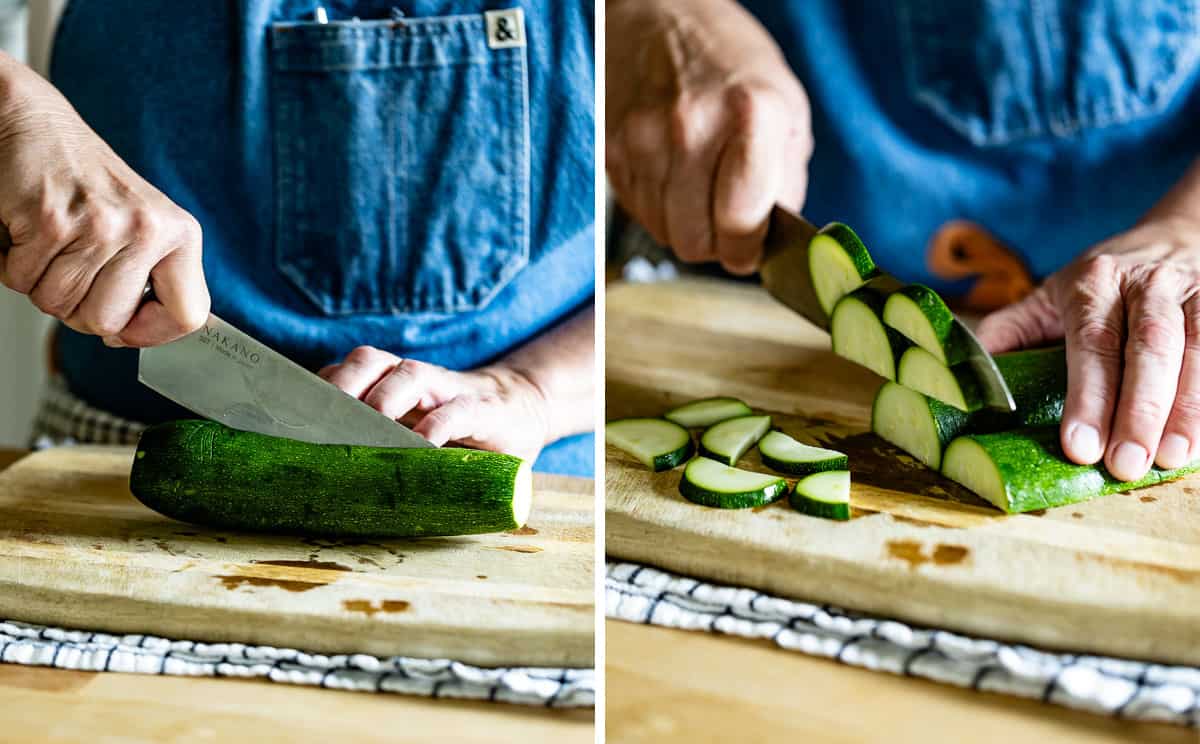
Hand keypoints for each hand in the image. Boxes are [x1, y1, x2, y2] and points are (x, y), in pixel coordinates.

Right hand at [0, 53, 208, 346]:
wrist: (32, 122)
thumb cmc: (83, 180)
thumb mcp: (139, 225)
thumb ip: (149, 277)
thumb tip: (132, 336)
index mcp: (179, 234)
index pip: (188, 316)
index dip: (151, 334)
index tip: (127, 329)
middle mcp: (148, 229)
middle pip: (108, 323)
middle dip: (77, 308)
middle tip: (71, 267)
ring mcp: (101, 225)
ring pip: (59, 305)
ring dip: (40, 282)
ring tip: (49, 242)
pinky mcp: (52, 221)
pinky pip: (22, 280)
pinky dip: (12, 264)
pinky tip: (25, 232)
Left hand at [319, 347, 551, 462]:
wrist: (519, 412)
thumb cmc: (451, 434)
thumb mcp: (410, 436)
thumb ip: (376, 448)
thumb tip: (315, 485)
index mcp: (388, 383)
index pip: (344, 371)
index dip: (317, 387)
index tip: (290, 414)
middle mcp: (413, 378)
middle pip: (369, 360)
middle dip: (343, 383)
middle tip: (324, 418)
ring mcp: (448, 390)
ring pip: (410, 373)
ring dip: (385, 397)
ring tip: (373, 425)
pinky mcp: (483, 409)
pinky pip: (457, 410)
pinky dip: (438, 425)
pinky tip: (425, 445)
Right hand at [606, 0, 811, 273]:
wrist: (656, 15)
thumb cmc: (730, 60)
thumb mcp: (786, 107)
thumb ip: (785, 181)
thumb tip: (774, 240)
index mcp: (749, 116)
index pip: (740, 225)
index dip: (748, 250)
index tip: (752, 248)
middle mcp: (690, 129)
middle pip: (695, 243)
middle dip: (717, 244)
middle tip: (727, 221)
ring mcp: (643, 140)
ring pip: (664, 234)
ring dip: (687, 226)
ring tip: (700, 188)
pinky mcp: (611, 150)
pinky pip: (639, 212)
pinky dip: (660, 208)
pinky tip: (673, 174)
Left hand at [977, 215, 1199, 480]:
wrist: (1173, 237)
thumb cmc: (1100, 283)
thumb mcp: (1048, 296)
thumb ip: (1010, 332)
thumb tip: (970, 379)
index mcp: (1093, 283)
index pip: (1091, 342)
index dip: (1088, 396)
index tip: (1079, 447)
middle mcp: (1147, 284)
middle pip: (1149, 347)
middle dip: (1139, 410)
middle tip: (1125, 465)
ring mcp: (1196, 292)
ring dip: (1189, 408)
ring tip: (1173, 459)